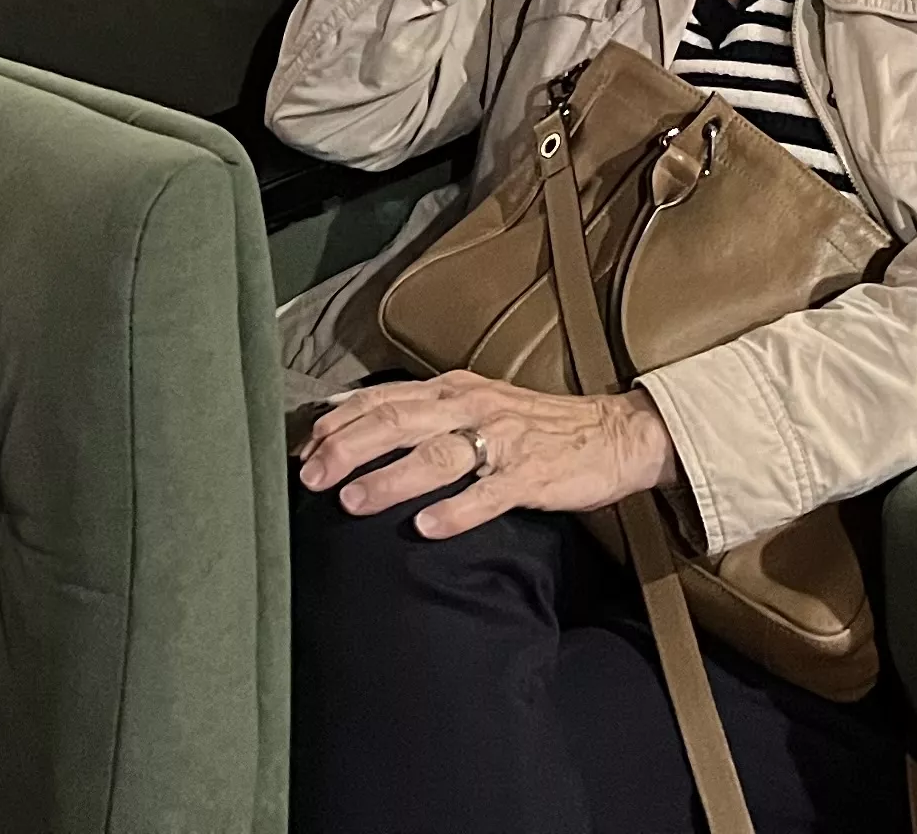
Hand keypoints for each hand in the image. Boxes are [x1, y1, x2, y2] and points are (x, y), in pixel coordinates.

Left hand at [299, 374, 677, 539]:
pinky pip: (489, 494)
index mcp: (453, 389)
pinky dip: (455, 511)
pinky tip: (426, 529)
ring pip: (436, 455)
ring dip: (390, 478)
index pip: (383, 398)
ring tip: (353, 501)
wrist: (612, 433)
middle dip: (349, 448)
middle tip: (311, 476)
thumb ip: (425, 413)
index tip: (304, 448)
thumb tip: (360, 427)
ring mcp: (503, 440)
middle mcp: (472, 407)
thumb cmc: (536, 425)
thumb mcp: (476, 405)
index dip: (339, 422)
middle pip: (398, 421)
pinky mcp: (532, 475)